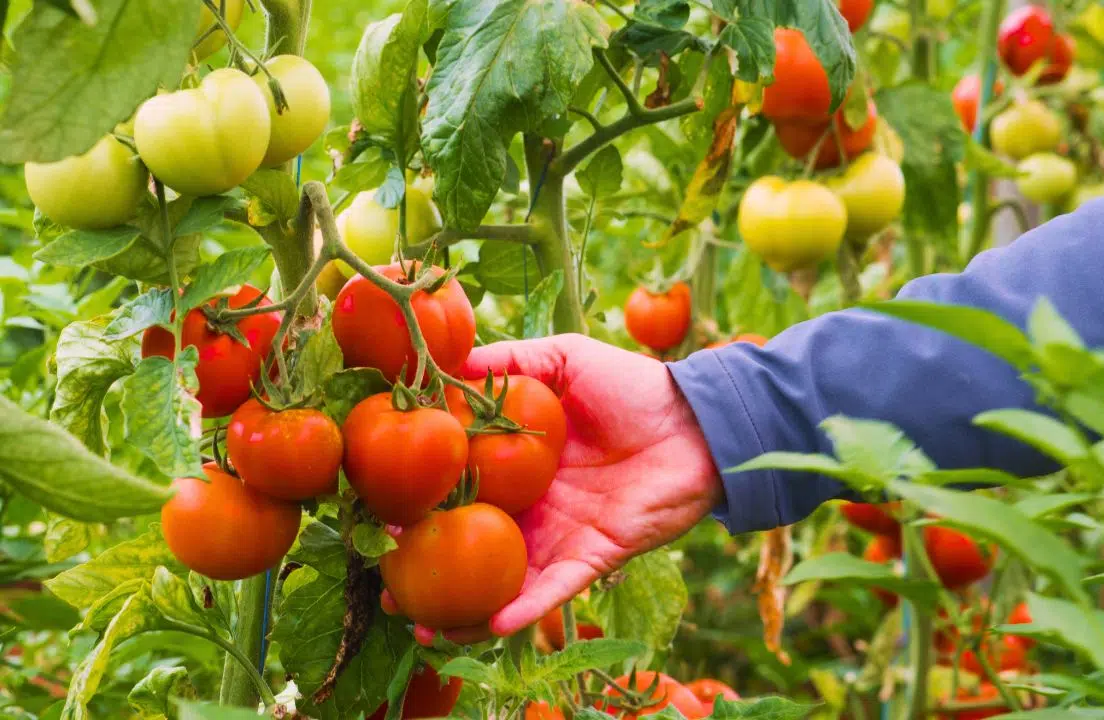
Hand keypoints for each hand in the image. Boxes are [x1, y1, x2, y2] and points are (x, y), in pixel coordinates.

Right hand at [410, 334, 722, 643]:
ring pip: (503, 579)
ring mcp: (561, 535)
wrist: (697, 422)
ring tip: (420, 623)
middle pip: (470, 542)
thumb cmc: (633, 386)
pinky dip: (525, 609)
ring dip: (464, 605)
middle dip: (428, 566)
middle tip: (385, 582)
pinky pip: (553, 589)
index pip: (459, 485)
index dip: (421, 499)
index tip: (378, 510)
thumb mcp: (566, 359)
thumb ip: (511, 361)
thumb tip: (449, 363)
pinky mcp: (593, 556)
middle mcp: (533, 505)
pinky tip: (490, 625)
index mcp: (519, 462)